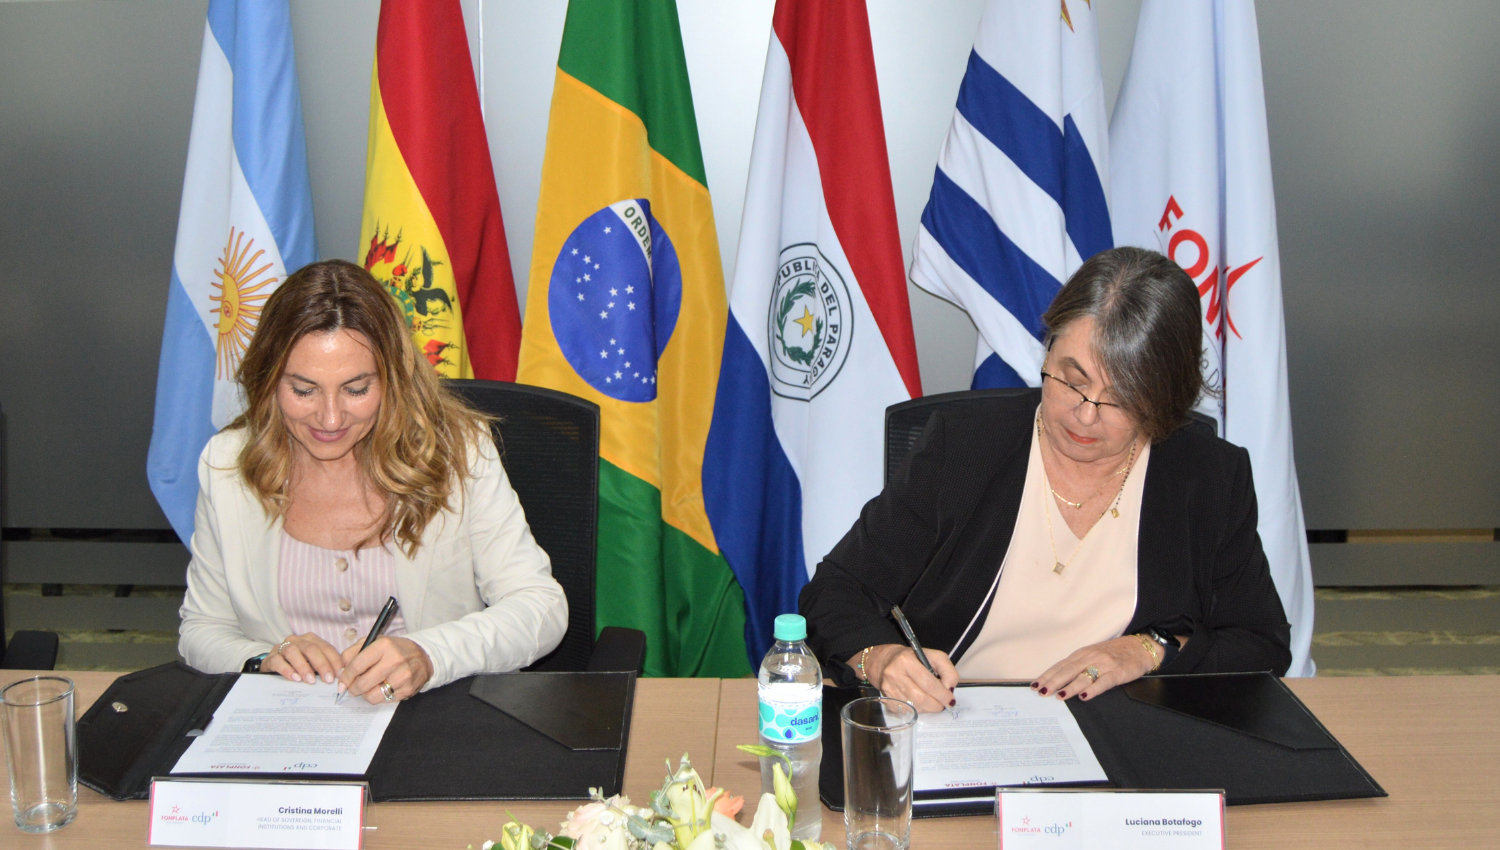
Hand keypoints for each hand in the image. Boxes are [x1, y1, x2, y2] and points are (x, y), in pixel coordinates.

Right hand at [262, 633, 343, 683]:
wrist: (273, 668)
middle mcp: (297, 640)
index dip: (334, 660)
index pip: (326, 647)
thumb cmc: (297, 666)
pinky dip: (287, 670)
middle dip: (322, 664)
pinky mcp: (271, 658)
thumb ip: (324, 667)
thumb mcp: (312, 664)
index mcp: (310, 640)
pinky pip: (278, 661)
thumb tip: (340, 677)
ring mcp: (282, 647)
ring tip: (311, 680)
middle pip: (311, 648)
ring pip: (293, 652)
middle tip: (328, 679)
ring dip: (304, 666)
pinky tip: (295, 679)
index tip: (339, 674)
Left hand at [337, 636, 432, 703]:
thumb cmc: (393, 650)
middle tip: (353, 687)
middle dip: (353, 688)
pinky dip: (379, 697)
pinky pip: (384, 701)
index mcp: (384, 645)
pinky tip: (382, 688)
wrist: (423, 657)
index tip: (341, 682)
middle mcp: (394, 660)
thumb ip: (353, 652)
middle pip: (363, 683)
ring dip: (366, 694)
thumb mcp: (373, 642)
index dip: (345, 677)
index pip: (357, 665)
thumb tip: (340, 671)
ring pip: (372, 696)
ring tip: (369, 688)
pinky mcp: (408, 689)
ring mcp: (403, 676)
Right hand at [864, 644, 958, 712]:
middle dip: (936, 705)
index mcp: (906, 661)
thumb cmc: (914, 658)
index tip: (950, 700)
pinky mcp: (887, 698)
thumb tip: (950, 689)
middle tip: (943, 705)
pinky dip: (918, 709)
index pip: (928, 683)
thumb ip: (947, 671)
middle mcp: (894, 674)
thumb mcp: (934, 656)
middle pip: (921, 698)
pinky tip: (921, 703)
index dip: (942, 694)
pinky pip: (907, 710)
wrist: (886, 661)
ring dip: (928, 708)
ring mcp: (889, 688)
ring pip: (914, 707)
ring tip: (933, 703)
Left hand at [1033, 635, 1157, 701]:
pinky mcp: (1118, 672)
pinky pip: (1104, 681)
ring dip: (1070, 687)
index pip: (1060, 666)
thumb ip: (1077, 666)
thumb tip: (1057, 681)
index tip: (1035, 685)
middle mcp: (1090, 657)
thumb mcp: (1092, 656)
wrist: (1139, 647)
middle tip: (1041, 692)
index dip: (1048, 675)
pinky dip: (1093, 689)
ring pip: (1083, 676)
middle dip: (1053, 682)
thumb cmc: (1113, 654)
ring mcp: (1104, 664)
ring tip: (1059, 696)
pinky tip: (1084, 696)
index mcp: (1082, 654)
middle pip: (1068, 670)